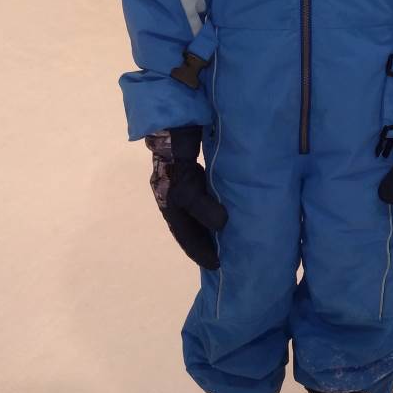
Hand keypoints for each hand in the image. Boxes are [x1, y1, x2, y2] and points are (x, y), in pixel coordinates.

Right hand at [146, 127, 227, 269]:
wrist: (171, 127)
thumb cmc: (177, 161)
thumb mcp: (188, 187)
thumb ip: (203, 207)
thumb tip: (221, 226)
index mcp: (169, 205)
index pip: (185, 236)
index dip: (199, 251)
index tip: (216, 266)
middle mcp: (171, 198)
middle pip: (188, 227)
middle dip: (203, 242)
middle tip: (221, 256)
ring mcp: (179, 185)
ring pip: (194, 213)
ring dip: (207, 226)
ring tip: (223, 238)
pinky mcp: (189, 173)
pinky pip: (201, 197)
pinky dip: (211, 208)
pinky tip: (223, 210)